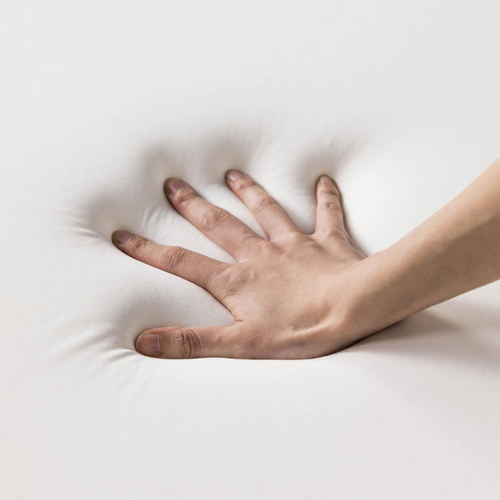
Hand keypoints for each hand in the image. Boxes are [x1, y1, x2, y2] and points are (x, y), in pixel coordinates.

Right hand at [112, 170, 381, 358]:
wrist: (354, 309)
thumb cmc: (301, 330)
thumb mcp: (241, 345)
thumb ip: (193, 342)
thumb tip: (144, 341)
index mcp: (237, 280)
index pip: (183, 262)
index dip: (150, 250)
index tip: (123, 235)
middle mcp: (260, 254)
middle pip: (219, 224)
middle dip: (193, 205)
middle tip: (173, 183)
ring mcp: (294, 244)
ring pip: (267, 210)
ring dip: (249, 191)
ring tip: (232, 173)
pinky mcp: (327, 242)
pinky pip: (326, 214)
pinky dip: (324, 197)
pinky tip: (323, 180)